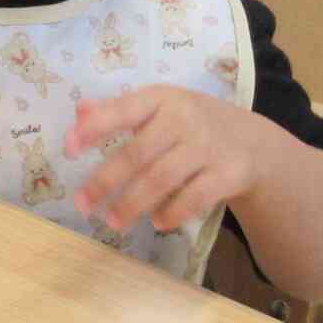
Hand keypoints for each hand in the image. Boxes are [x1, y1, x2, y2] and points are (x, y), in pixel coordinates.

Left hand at [65, 86, 274, 232]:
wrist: (254, 142)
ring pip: (162, 179)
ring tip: (113, 222)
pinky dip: (173, 213)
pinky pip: (195, 197)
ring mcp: (207, 147)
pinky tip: (157, 223)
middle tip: (82, 205)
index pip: (122, 110)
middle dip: (106, 182)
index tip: (67, 148)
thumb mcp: (157, 107)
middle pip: (138, 154)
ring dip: (133, 204)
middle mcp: (183, 119)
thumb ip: (118, 110)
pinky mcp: (229, 174)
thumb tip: (79, 111)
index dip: (94, 128)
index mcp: (160, 98)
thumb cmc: (190, 122)